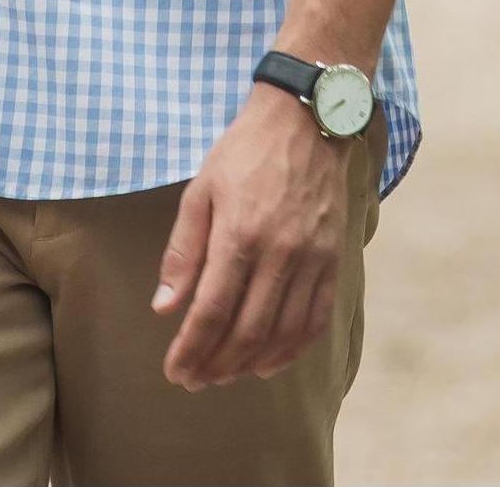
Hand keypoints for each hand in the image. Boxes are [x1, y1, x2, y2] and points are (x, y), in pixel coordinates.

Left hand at [150, 87, 350, 390]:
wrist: (306, 119)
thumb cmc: (244, 151)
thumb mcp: (200, 189)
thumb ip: (183, 250)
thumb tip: (165, 306)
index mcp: (239, 232)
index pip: (211, 310)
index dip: (191, 349)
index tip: (175, 371)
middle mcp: (279, 252)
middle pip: (246, 331)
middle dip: (216, 365)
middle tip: (195, 380)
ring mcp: (312, 259)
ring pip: (282, 334)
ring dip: (250, 365)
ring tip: (225, 375)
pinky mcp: (334, 260)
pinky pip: (315, 321)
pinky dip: (292, 351)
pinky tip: (270, 362)